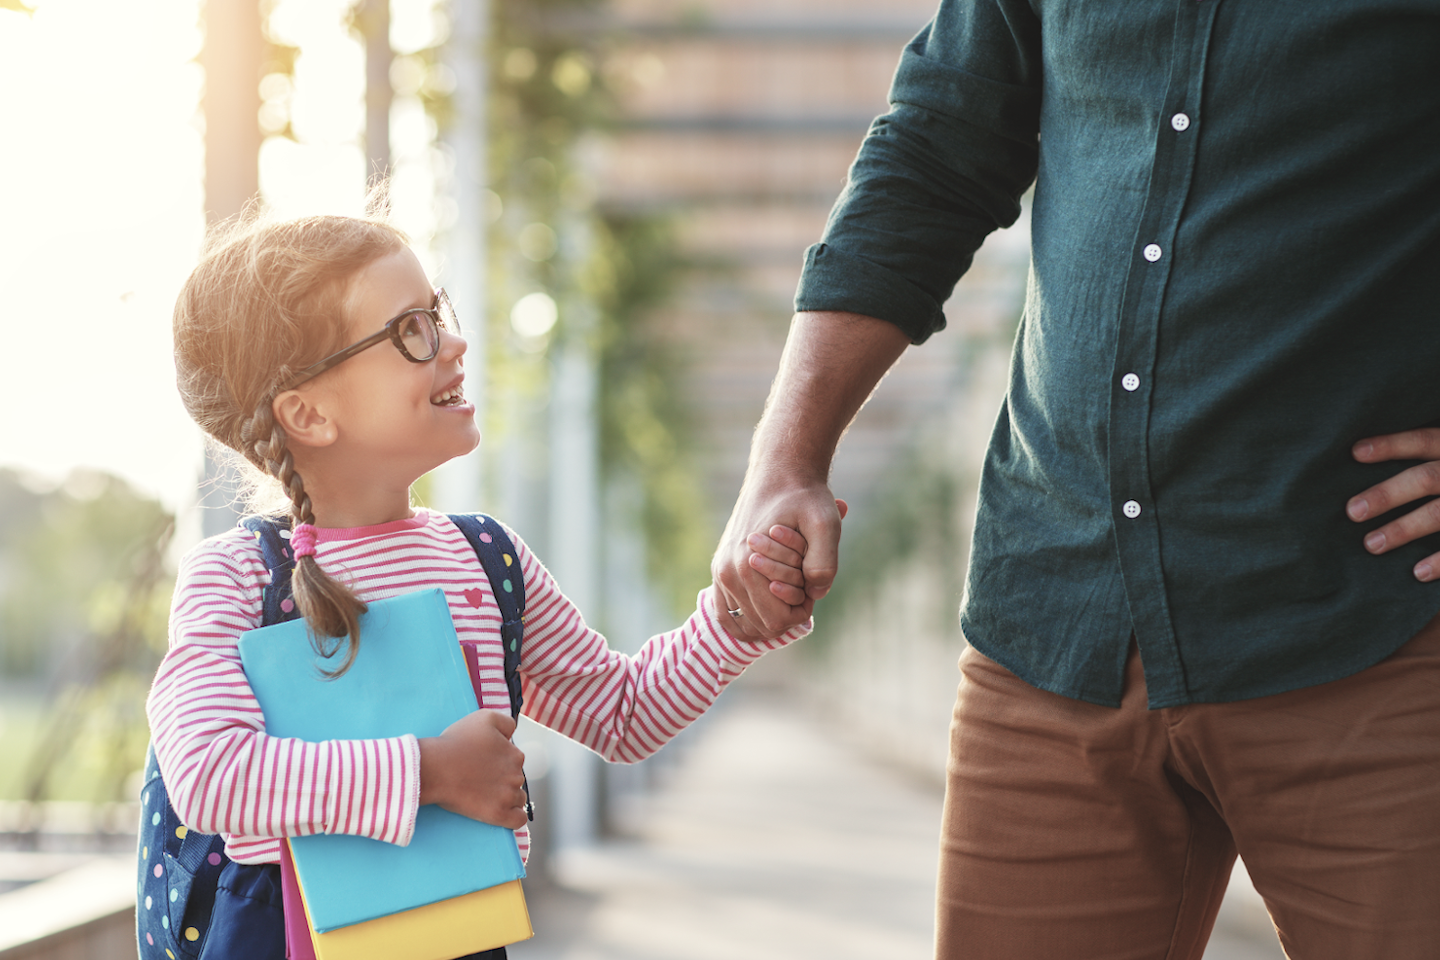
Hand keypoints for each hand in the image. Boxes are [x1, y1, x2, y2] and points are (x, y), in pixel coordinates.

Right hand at [418, 710, 527, 828]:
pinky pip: (518, 820)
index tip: (483, 764)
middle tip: (479, 779)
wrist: (435, 768)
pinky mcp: (498, 814)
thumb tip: (513, 734)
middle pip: (516, 780)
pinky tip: (500, 812)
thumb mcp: (485, 717)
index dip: (499, 762)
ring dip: (506, 797)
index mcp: (515, 754)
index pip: (515, 760)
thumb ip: (506, 722)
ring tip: (484, 795)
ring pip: (517, 798)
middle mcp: (516, 775)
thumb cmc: (455, 742)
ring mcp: (508, 796)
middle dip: (502, 779)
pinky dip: (513, 817)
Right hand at [713, 475, 843, 638]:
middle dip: (787, 611)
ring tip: (786, 583)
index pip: (778, 621)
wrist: (781, 475)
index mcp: (747, 566)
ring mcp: (720, 573)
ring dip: (770, 611)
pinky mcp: (719, 570)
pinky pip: (725, 614)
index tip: (811, 584)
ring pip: (746, 622)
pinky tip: (766, 606)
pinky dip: (746, 619)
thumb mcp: (826, 524)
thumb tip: (814, 594)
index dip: (802, 610)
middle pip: (762, 625)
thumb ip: (824, 562)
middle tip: (801, 582)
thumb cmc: (806, 499)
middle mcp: (727, 573)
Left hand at [1347, 427, 1439, 581]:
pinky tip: (1417, 572)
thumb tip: (1367, 456)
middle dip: (1389, 493)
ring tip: (1371, 544)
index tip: (1355, 452)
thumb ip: (1433, 457)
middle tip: (1353, 511)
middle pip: (1430, 478)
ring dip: (1406, 529)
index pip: (1428, 440)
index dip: (1393, 445)